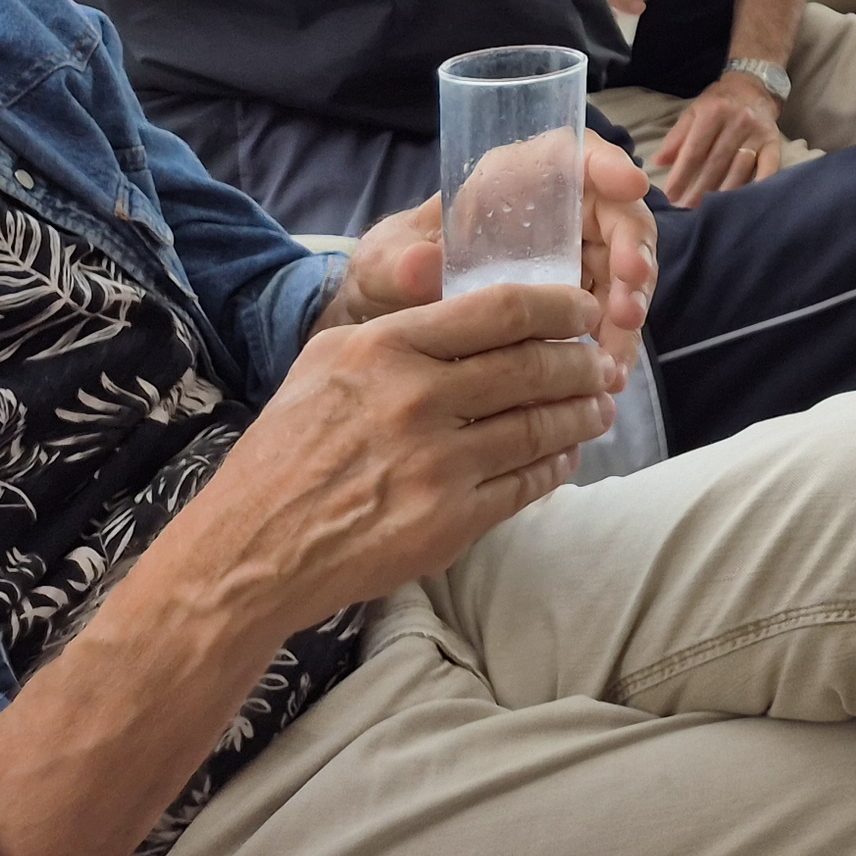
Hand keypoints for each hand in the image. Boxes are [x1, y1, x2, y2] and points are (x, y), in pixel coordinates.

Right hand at [188, 282, 621, 630]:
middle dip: (583, 360)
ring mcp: (436, 465)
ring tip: (599, 405)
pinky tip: (566, 455)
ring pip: (541, 425)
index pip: (502, 309)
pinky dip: (556, 466)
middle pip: (534, 365)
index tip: (583, 309)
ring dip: (583, 413)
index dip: (559, 305)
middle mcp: (415, 400)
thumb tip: (482, 307)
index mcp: (385, 349)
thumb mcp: (328, 362)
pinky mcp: (448, 522)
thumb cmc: (287, 450)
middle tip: (604, 360)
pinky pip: (526, 484)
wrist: (251, 550)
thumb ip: (401, 329)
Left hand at [323, 139, 656, 348]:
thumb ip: (398, 260)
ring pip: (623, 269)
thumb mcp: (384, 260)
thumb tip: (420, 266)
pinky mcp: (576, 298)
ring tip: (616, 357)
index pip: (574, 154)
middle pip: (615, 215)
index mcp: (515, 178)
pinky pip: (609, 313)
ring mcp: (572, 254)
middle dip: (632, 256)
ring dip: (628, 310)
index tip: (630, 184)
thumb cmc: (392, 268)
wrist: (392, 318)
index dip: (608, 163)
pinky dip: (615, 342)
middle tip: (626, 306)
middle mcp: (556, 210)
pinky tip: (610, 374)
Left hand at [651, 76, 787, 206]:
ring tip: (709, 212)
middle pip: (715, 163)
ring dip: (723, 193)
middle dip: (699, 190)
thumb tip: (658, 161)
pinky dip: (760, 184)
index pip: (694, 150)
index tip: (670, 196)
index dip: (681, 175)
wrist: (754, 86)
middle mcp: (737, 121)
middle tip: (686, 211)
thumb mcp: (693, 112)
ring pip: (739, 168)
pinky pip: (769, 166)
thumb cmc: (719, 103)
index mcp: (713, 112)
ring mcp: (757, 132)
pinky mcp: (774, 141)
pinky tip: (747, 201)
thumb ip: (676, 137)